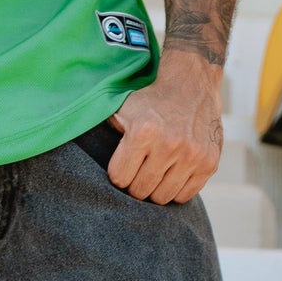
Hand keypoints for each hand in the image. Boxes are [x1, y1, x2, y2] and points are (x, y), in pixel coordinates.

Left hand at [107, 51, 222, 203]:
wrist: (192, 83)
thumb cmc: (151, 99)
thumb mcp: (122, 107)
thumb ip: (102, 128)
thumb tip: (71, 141)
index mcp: (143, 131)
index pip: (120, 178)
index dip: (118, 174)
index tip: (122, 166)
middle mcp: (169, 145)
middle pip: (141, 191)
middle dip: (135, 184)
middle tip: (138, 171)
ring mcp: (192, 155)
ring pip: (163, 197)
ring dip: (156, 188)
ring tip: (155, 172)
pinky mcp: (210, 163)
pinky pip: (186, 194)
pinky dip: (177, 188)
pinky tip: (173, 172)